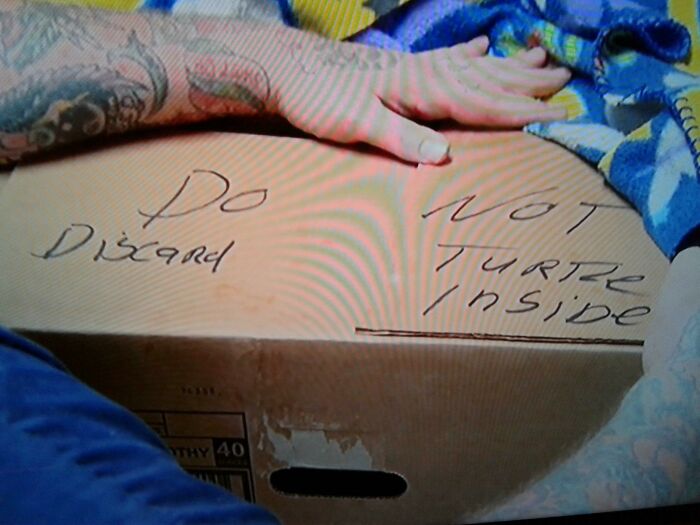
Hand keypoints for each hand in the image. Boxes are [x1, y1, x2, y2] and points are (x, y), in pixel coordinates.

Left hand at [273, 36, 569, 163]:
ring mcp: (415, 66)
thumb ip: (399, 137)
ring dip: (508, 65)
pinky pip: (447, 57)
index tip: (557, 116)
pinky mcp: (402, 66)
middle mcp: (425, 73)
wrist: (285, 67)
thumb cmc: (318, 97)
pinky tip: (481, 45)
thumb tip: (443, 155)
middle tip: (566, 82)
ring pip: (474, 65)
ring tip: (540, 59)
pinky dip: (469, 53)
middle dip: (526, 84)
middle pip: (486, 78)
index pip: (480, 103)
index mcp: (420, 89)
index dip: (519, 111)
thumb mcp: (354, 122)